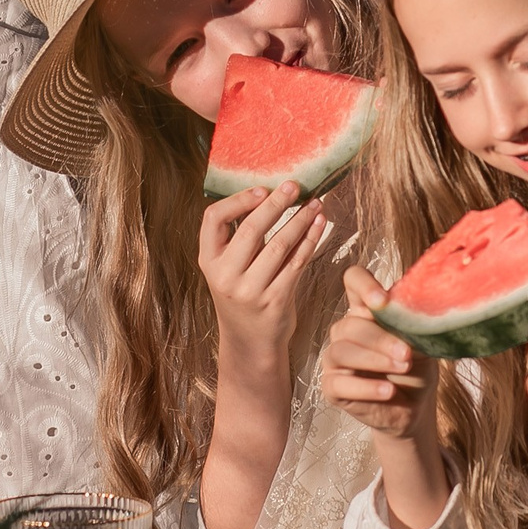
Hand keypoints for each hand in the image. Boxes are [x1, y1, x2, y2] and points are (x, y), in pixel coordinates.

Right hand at [201, 182, 329, 362]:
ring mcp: (250, 290)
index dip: (238, 200)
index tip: (261, 189)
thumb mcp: (227, 269)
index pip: (213, 219)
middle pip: (251, 229)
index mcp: (209, 261)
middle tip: (294, 186)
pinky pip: (296, 263)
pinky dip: (310, 241)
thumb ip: (238, 239)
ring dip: (300, 220)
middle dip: (276, 203)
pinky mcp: (274, 301)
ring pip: (279, 245)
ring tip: (315, 203)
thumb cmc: (242, 295)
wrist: (250, 343)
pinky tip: (318, 226)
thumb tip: (267, 193)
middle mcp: (225, 276)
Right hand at [321, 267, 436, 442]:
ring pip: (342, 351)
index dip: (363, 285)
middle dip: (380, 339)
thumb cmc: (415, 368)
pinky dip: (366, 388)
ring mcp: (335, 358)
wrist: (414, 407)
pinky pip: (339, 383)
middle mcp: (346, 330)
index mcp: (367, 310)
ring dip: (374, 360)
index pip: (353, 281)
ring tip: (402, 368)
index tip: (382, 301)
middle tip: (406, 353)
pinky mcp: (332, 387)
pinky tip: (388, 392)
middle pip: (350, 323)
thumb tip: (419, 311)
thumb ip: (414, 324)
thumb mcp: (422, 344)